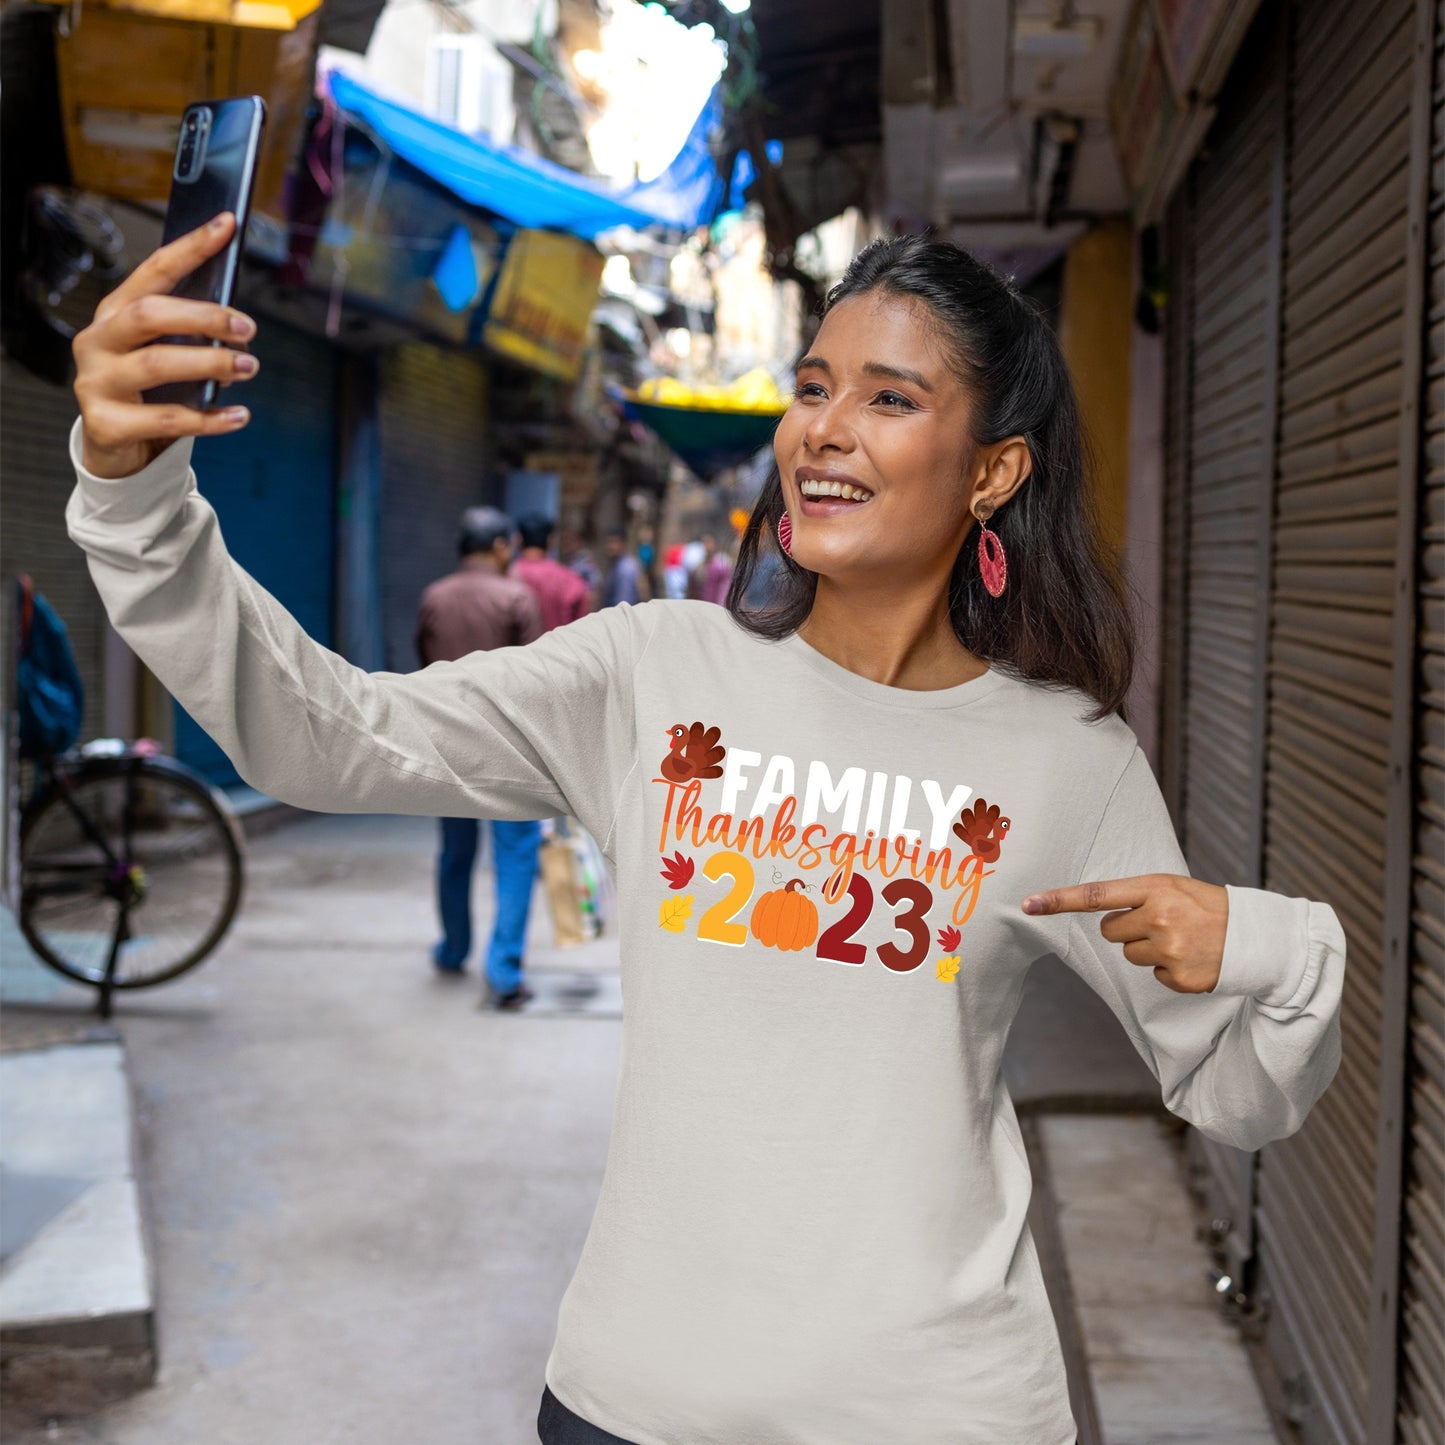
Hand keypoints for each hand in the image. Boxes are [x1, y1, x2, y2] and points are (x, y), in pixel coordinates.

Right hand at [73, 212, 256, 478]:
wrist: (115, 445)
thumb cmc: (148, 391)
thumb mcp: (167, 353)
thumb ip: (192, 336)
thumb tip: (239, 331)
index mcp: (116, 313)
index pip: (155, 270)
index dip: (191, 247)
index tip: (226, 225)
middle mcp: (99, 340)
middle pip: (150, 314)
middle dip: (203, 316)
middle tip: (247, 327)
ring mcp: (96, 381)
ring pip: (156, 365)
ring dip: (210, 364)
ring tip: (249, 367)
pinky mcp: (106, 423)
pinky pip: (166, 420)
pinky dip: (209, 419)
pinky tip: (239, 416)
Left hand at [1021, 874, 1228, 993]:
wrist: (1256, 936)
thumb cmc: (1208, 906)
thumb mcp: (1173, 887)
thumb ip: (1137, 896)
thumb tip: (1101, 916)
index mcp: (1155, 888)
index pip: (1096, 894)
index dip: (1059, 900)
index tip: (1028, 904)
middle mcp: (1159, 917)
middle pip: (1110, 931)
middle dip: (1129, 929)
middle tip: (1162, 923)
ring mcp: (1170, 949)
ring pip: (1129, 955)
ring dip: (1149, 949)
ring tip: (1181, 939)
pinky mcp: (1179, 977)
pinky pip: (1153, 975)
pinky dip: (1169, 970)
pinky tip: (1192, 958)